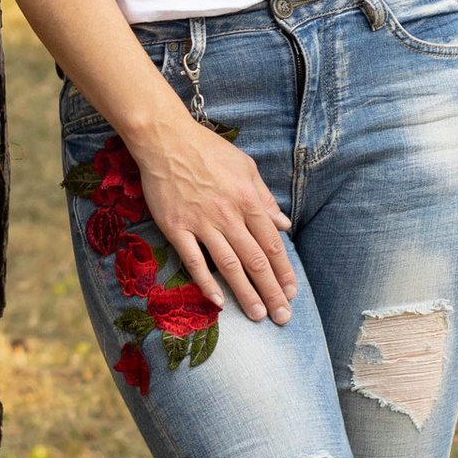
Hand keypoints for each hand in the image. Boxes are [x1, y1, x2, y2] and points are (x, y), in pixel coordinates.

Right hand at [131, 107, 295, 325]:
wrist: (165, 140)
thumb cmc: (207, 151)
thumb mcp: (245, 167)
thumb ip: (265, 199)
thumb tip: (284, 224)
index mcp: (248, 200)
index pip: (271, 243)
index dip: (283, 270)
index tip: (292, 292)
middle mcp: (228, 215)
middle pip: (255, 260)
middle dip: (271, 291)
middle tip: (283, 317)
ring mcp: (201, 223)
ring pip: (229, 265)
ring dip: (245, 293)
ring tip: (258, 316)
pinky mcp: (176, 228)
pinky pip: (193, 260)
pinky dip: (206, 282)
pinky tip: (217, 301)